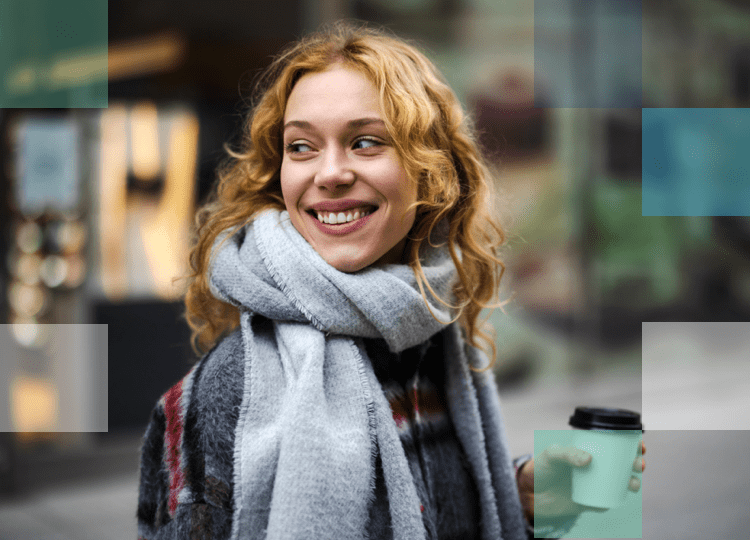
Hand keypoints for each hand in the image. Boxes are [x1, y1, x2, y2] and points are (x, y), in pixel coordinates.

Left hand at [517, 440, 645, 522]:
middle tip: (638, 463)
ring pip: (620, 482)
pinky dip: (615, 500)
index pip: (613, 443)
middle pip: (622, 463)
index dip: (630, 442)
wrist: (528, 493)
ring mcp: (593, 483)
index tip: (639, 443)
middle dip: (636, 462)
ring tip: (633, 482)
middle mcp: (593, 466)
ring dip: (633, 482)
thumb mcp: (551, 455)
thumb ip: (567, 454)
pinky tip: (619, 497)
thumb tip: (589, 459)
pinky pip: (607, 501)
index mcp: (587, 450)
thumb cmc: (540, 467)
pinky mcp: (589, 501)